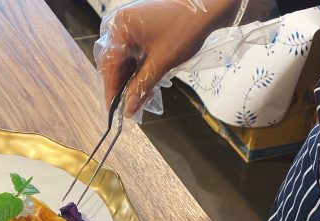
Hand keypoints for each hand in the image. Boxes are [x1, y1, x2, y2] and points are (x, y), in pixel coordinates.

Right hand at [95, 0, 238, 116]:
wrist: (210, 8)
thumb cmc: (185, 31)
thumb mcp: (162, 62)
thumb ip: (141, 86)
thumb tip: (128, 110)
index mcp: (120, 27)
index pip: (109, 64)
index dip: (112, 89)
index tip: (114, 111)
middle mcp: (121, 24)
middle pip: (115, 61)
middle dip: (123, 85)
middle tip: (129, 107)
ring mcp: (132, 24)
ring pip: (126, 58)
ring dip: (132, 78)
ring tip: (140, 97)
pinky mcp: (143, 27)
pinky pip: (135, 51)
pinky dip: (139, 67)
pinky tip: (146, 82)